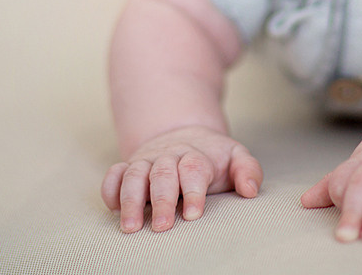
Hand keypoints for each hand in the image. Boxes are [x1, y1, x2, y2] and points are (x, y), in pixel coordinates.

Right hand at [101, 125, 262, 232]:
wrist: (185, 134)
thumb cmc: (214, 157)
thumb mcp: (236, 157)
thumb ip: (248, 170)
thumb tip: (251, 190)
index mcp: (196, 156)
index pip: (193, 169)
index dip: (193, 191)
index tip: (193, 215)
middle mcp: (168, 157)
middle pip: (162, 174)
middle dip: (161, 200)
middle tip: (162, 227)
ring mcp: (146, 161)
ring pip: (133, 175)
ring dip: (130, 199)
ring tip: (131, 227)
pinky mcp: (129, 166)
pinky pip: (114, 174)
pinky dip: (110, 189)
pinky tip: (114, 209)